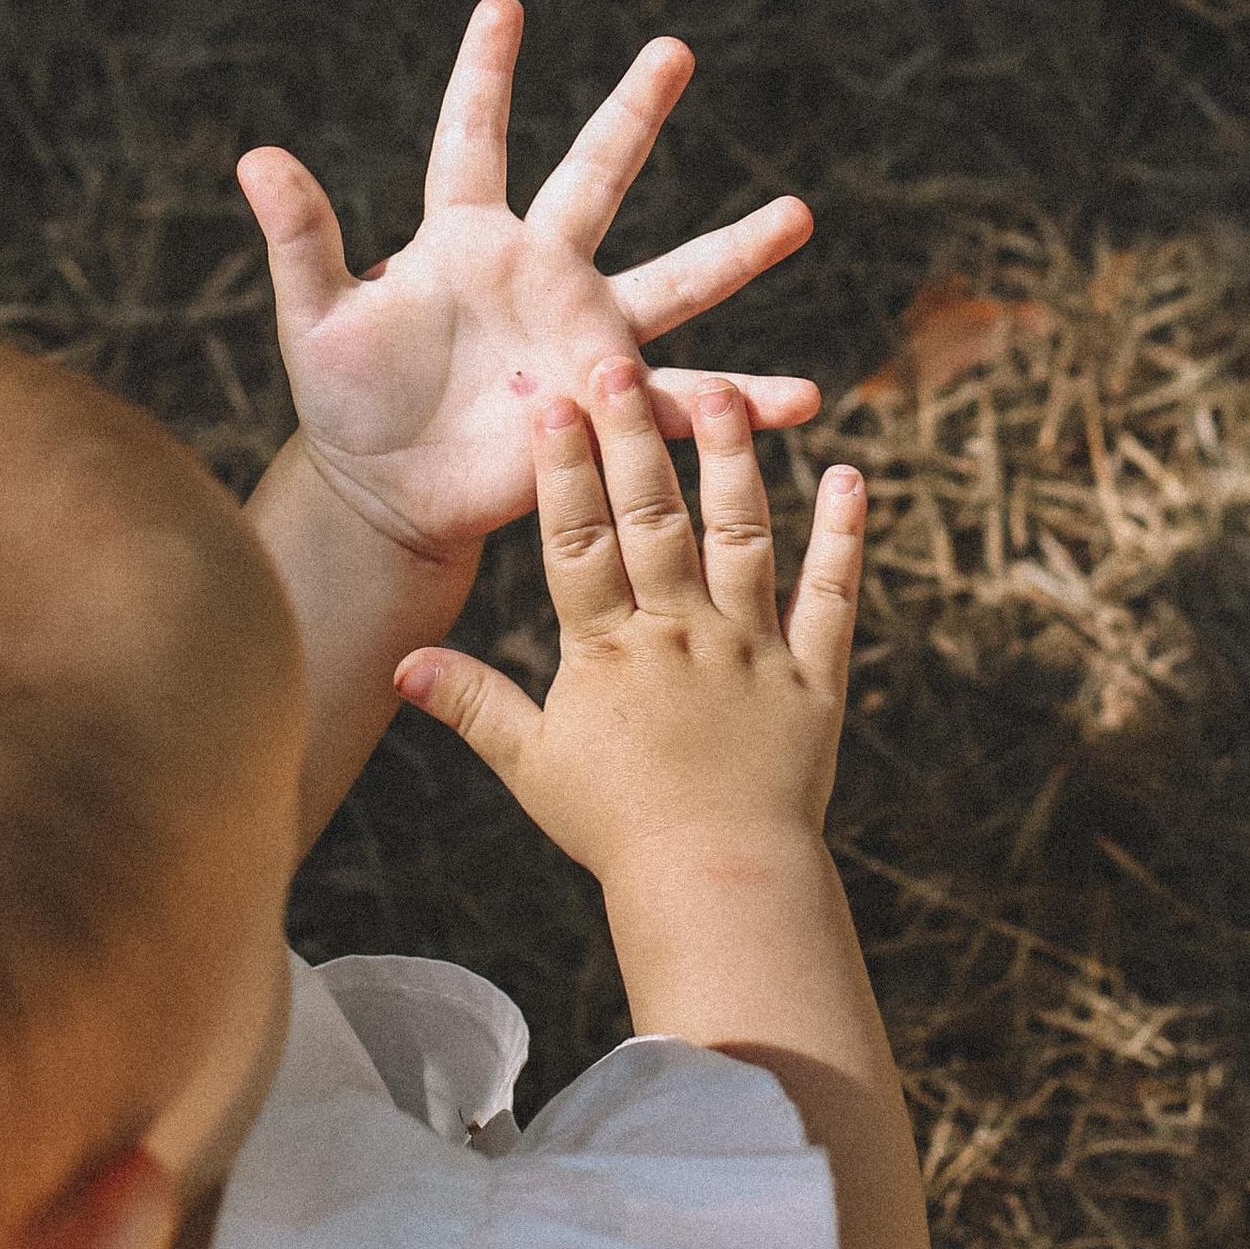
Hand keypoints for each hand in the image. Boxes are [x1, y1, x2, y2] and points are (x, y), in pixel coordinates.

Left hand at [237, 0, 818, 559]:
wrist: (386, 495)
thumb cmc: (346, 403)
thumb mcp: (317, 320)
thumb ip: (301, 239)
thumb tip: (253, 155)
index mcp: (463, 238)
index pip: (472, 139)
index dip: (484, 74)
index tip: (502, 4)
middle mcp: (537, 269)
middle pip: (595, 175)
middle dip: (634, 111)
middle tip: (674, 48)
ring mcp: (580, 333)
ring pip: (672, 279)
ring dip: (736, 249)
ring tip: (799, 213)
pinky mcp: (605, 404)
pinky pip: (682, 402)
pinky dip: (744, 403)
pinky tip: (805, 398)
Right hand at [395, 361, 864, 884]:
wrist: (717, 886)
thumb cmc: (617, 831)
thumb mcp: (534, 766)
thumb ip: (474, 704)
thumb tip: (401, 663)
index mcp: (608, 652)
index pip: (578, 542)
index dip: (563, 470)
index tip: (553, 402)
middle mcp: (680, 634)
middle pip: (653, 519)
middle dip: (634, 436)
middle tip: (621, 362)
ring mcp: (751, 649)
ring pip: (741, 537)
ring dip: (733, 461)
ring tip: (722, 391)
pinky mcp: (813, 675)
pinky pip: (831, 596)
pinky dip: (843, 537)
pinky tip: (849, 477)